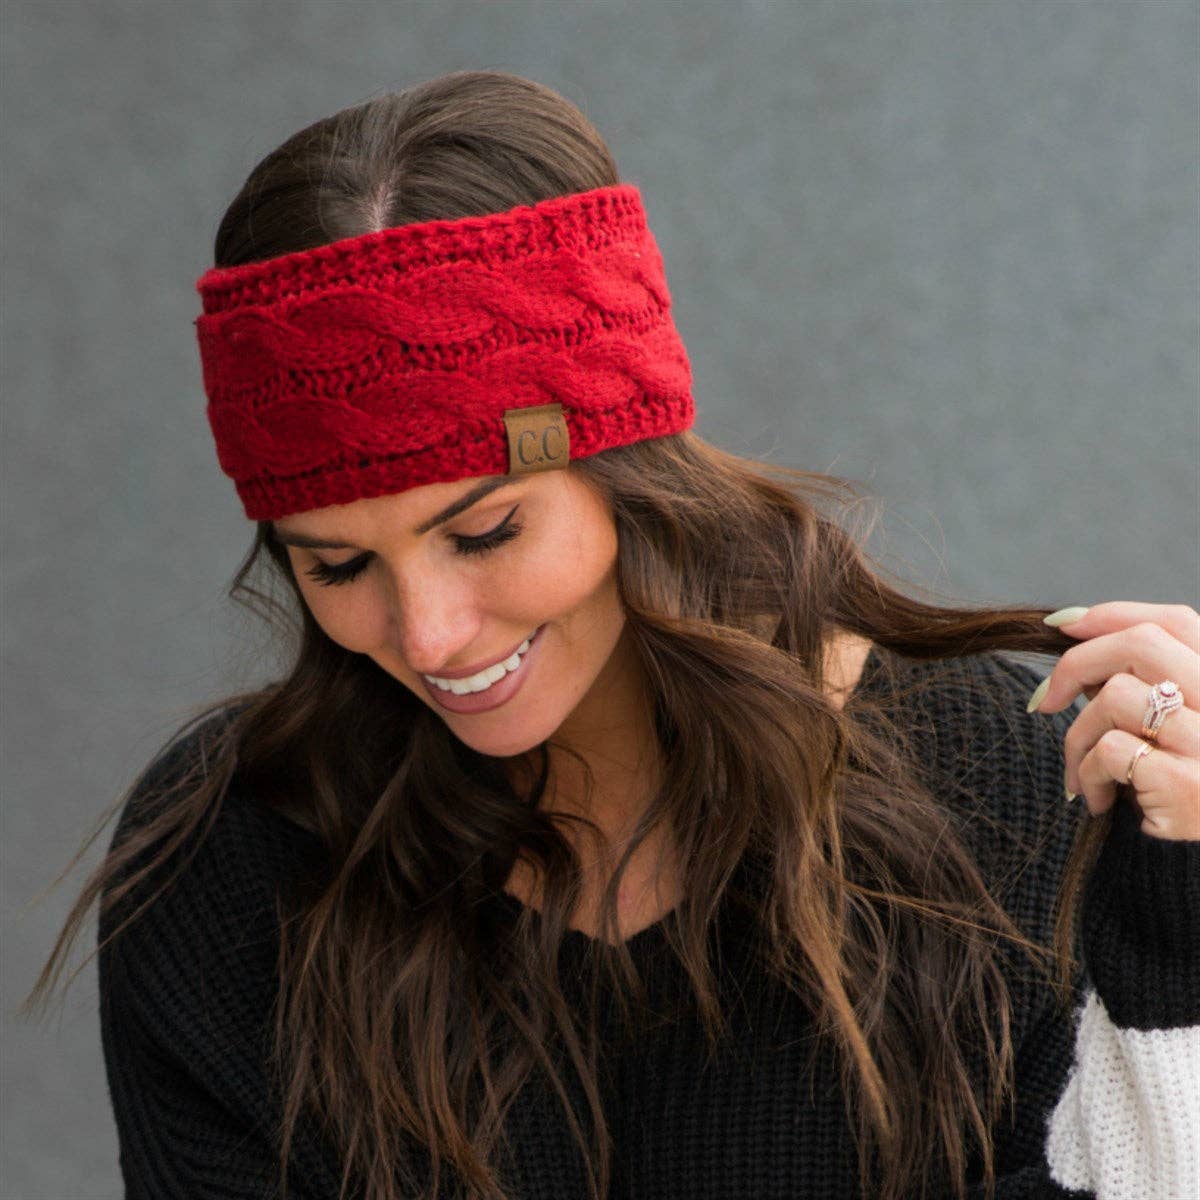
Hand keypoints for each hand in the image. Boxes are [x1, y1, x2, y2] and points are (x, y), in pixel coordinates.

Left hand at [1029, 602, 1199, 840]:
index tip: (1065, 624)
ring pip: (1115, 696)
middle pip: (1142, 645)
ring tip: (1082, 771)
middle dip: (1078, 663)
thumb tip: (1076, 631)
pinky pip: (1109, 751)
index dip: (1116, 614)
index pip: (1178, 622)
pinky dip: (1088, 773)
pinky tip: (1097, 799)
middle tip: (1046, 700)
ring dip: (1078, 735)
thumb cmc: (1183, 791)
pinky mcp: (1187, 786)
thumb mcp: (1178, 728)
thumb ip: (1147, 682)